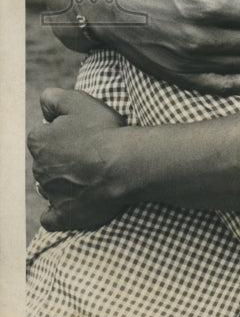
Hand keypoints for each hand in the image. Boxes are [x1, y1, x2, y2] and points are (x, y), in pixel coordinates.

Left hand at [28, 88, 127, 230]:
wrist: (124, 165)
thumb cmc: (103, 131)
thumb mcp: (78, 101)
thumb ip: (53, 97)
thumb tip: (43, 103)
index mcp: (39, 142)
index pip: (42, 135)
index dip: (61, 132)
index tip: (80, 132)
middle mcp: (39, 169)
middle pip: (46, 161)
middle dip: (61, 158)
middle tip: (88, 152)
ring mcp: (51, 194)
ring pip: (49, 186)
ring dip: (62, 181)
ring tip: (88, 175)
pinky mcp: (64, 216)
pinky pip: (51, 218)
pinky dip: (56, 213)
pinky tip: (70, 204)